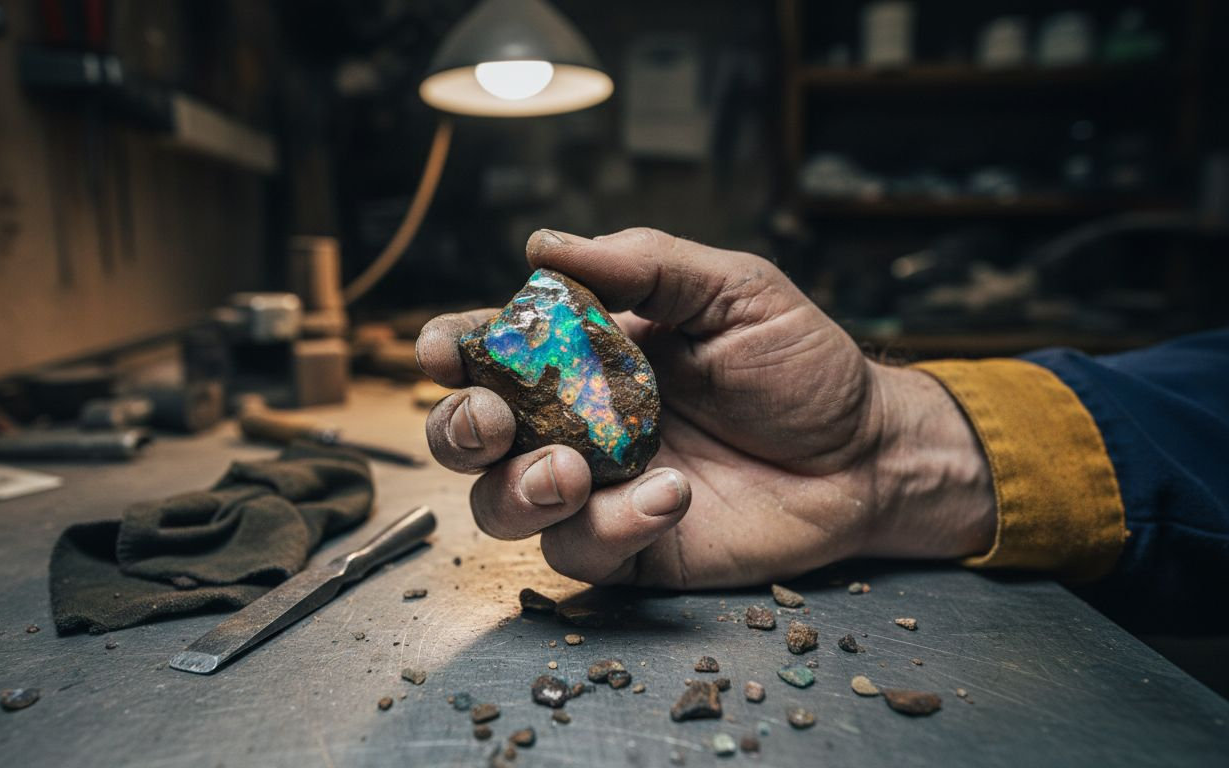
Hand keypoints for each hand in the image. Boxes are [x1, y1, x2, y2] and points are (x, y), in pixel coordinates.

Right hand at [416, 228, 995, 587]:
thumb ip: (646, 263)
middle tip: (491, 422)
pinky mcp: (631, 550)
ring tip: (571, 470)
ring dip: (517, 489)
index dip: (452, 351)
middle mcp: (574, 425)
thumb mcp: (733, 291)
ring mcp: (598, 492)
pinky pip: (580, 553)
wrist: (866, 455)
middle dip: (457, 430)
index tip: (443, 351)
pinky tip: (671, 497)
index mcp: (584, 357)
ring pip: (502, 508)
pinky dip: (610, 527)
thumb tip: (545, 244)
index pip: (492, 352)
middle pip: (469, 438)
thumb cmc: (801, 367)